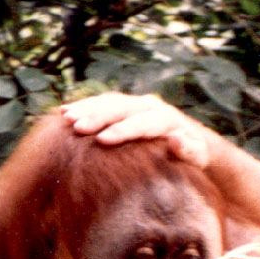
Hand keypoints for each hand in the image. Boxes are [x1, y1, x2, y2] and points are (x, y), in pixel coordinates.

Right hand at [59, 93, 211, 167]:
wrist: (188, 141)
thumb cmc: (191, 156)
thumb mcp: (196, 157)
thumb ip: (189, 150)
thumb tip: (175, 139)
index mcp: (166, 118)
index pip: (142, 122)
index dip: (122, 130)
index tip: (103, 140)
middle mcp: (149, 105)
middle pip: (121, 108)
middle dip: (98, 116)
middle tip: (77, 127)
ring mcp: (134, 103)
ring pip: (108, 101)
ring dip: (86, 108)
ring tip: (66, 118)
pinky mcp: (123, 105)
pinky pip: (101, 102)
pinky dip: (83, 105)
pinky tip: (63, 112)